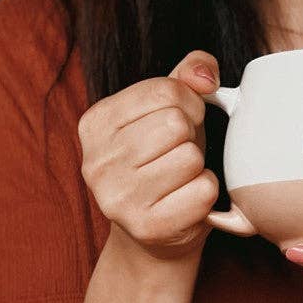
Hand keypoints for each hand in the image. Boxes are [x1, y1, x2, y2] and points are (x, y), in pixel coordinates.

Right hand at [77, 50, 221, 262]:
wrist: (154, 228)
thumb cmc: (163, 157)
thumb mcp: (169, 107)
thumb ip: (188, 73)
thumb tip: (206, 76)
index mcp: (96, 122)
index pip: (165, 91)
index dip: (188, 102)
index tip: (181, 121)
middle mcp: (96, 162)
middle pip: (176, 124)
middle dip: (190, 135)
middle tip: (177, 152)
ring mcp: (117, 199)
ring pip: (190, 157)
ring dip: (197, 165)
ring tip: (179, 175)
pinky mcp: (147, 227)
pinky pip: (203, 191)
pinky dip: (205, 192)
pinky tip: (185, 198)